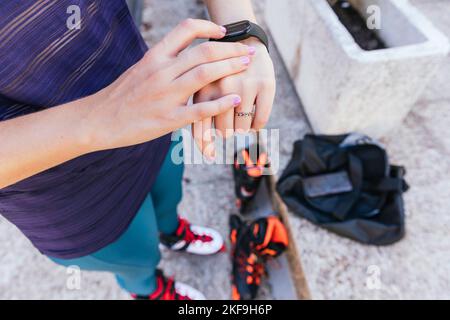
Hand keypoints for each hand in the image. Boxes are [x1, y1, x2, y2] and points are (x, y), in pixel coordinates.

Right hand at [83, 19, 253, 151]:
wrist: (99, 120)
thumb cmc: (121, 96)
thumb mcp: (140, 69)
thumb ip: (164, 61)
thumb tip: (185, 53)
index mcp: (155, 57)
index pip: (186, 30)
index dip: (209, 28)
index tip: (224, 33)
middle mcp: (162, 71)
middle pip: (204, 52)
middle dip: (231, 50)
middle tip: (247, 52)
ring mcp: (166, 95)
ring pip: (205, 75)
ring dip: (231, 69)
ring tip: (246, 67)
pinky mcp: (168, 119)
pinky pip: (200, 109)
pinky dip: (220, 103)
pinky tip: (234, 100)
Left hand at [192, 38, 275, 157]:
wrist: (241, 40)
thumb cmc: (217, 73)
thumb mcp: (203, 88)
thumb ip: (199, 115)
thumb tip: (205, 152)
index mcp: (203, 89)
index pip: (202, 127)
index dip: (206, 146)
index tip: (210, 158)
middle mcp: (223, 88)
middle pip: (225, 131)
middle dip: (226, 132)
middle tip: (227, 125)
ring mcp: (245, 86)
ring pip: (243, 128)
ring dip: (242, 128)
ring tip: (240, 116)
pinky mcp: (265, 85)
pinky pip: (260, 121)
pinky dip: (256, 125)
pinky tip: (253, 116)